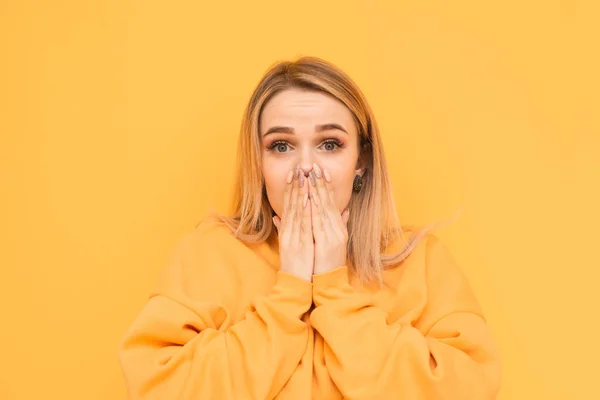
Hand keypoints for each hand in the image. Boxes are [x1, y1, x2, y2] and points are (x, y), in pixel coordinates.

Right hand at [273, 166, 314, 281]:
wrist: (294, 282)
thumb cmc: (294, 263)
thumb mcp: (286, 244)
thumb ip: (281, 229)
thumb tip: (277, 216)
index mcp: (286, 230)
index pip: (288, 205)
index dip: (290, 189)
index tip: (294, 174)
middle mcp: (288, 231)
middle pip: (291, 205)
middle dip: (294, 186)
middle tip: (298, 169)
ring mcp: (293, 237)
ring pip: (296, 212)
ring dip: (299, 194)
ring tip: (303, 178)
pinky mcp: (300, 244)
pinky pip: (303, 226)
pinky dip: (305, 212)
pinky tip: (308, 200)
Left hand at [308, 163, 349, 274]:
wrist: (330, 281)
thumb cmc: (329, 262)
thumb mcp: (336, 241)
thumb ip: (341, 224)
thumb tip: (345, 210)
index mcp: (338, 228)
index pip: (332, 203)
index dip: (327, 187)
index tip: (322, 172)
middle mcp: (337, 229)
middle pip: (328, 202)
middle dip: (321, 184)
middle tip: (315, 167)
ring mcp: (332, 236)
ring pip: (323, 209)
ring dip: (316, 192)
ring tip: (310, 177)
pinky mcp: (325, 243)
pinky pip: (317, 224)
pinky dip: (313, 210)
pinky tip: (308, 199)